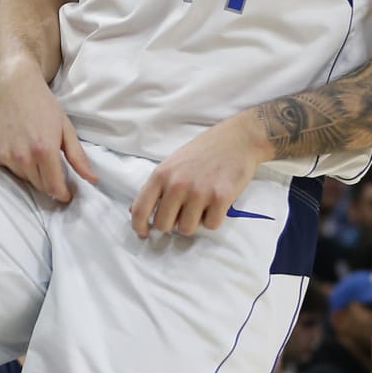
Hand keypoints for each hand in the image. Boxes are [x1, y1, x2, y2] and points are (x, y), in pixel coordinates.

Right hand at [0, 61, 97, 203]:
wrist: (12, 84)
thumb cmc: (42, 104)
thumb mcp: (65, 128)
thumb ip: (78, 157)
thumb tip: (93, 179)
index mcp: (44, 151)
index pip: (54, 188)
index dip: (62, 194)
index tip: (66, 194)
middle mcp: (22, 157)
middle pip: (38, 185)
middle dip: (48, 181)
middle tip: (50, 166)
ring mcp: (3, 155)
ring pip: (22, 177)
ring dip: (30, 170)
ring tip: (31, 148)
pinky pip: (4, 167)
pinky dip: (12, 161)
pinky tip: (15, 143)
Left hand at [129, 116, 265, 238]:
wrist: (237, 139)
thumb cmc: (203, 151)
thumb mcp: (172, 163)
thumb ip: (156, 187)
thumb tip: (134, 211)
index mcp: (161, 174)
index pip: (140, 209)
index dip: (139, 226)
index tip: (144, 233)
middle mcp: (177, 184)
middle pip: (163, 225)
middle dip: (172, 224)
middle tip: (182, 214)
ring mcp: (199, 192)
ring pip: (187, 229)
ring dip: (193, 223)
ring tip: (201, 206)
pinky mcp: (221, 198)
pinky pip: (210, 225)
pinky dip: (213, 219)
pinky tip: (216, 204)